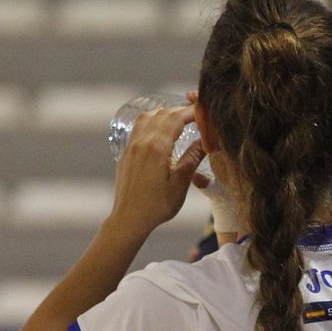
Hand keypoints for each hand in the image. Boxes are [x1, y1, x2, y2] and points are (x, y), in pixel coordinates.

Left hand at [107, 105, 204, 239]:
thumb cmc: (156, 205)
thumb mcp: (180, 183)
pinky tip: (159, 132)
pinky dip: (151, 122)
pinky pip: (138, 128)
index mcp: (156, 147)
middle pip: (162, 114)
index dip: (191, 112)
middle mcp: (142, 142)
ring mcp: (131, 146)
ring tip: (178, 120)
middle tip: (195, 115)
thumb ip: (192, 158)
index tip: (204, 113)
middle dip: (179, 111)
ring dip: (164, 114)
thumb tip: (205, 141)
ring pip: (147, 118)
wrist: (129, 219)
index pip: (176, 118)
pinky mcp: (126, 154)